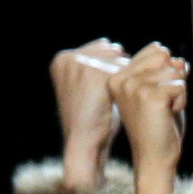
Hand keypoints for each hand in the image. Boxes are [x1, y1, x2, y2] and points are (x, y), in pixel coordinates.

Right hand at [51, 38, 127, 191]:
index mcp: (61, 59)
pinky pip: (127, 72)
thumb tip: (116, 47)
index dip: (112, 69)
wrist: (85, 147)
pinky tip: (126, 100)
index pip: (102, 48)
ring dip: (126, 78)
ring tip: (118, 100)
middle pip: (112, 51)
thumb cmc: (92, 123)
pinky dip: (131, 86)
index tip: (111, 91)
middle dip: (119, 70)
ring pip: (121, 61)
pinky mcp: (98, 74)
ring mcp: (82, 64)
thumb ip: (95, 66)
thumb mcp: (87, 89)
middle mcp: (69, 58)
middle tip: (116, 98)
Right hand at [113, 42, 188, 193]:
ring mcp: (134, 87)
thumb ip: (167, 72)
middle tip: (161, 106)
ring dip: (177, 93)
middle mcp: (122, 79)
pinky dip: (181, 102)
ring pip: (174, 71)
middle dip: (172, 80)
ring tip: (163, 112)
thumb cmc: (158, 129)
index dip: (166, 72)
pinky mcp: (150, 96)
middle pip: (164, 57)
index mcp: (119, 76)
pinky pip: (180, 86)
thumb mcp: (160, 93)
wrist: (154, 160)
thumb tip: (179, 60)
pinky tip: (167, 116)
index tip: (155, 98)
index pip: (155, 50)